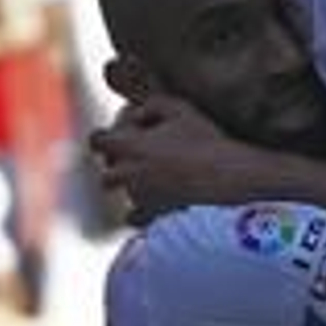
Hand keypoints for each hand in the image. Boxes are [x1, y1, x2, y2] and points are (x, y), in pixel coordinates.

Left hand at [90, 95, 271, 220]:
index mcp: (130, 147)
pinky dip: (140, 215)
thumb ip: (151, 106)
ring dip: (133, 190)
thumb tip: (136, 116)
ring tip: (153, 182)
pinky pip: (135, 219)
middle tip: (135, 164)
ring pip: (125, 197)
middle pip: (107, 177)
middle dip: (116, 170)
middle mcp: (129, 175)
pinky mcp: (155, 216)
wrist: (228, 177)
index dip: (104, 138)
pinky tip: (153, 207)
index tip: (114, 138)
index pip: (98, 142)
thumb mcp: (179, 108)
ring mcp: (141, 198)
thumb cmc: (205, 139)